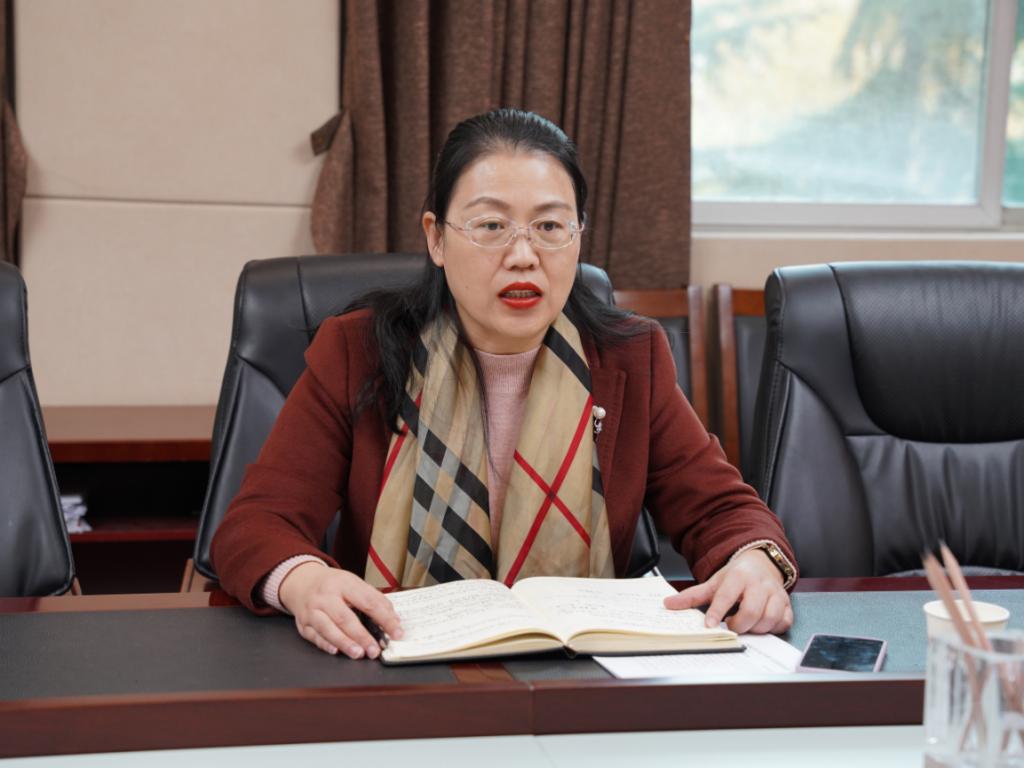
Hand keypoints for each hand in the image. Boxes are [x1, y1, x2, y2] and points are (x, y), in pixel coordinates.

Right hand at [278, 563, 403, 657]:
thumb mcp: (354, 583)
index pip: (368, 602)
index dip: (385, 619)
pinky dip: (325, 644)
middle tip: (375, 650)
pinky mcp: (303, 624)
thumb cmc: (333, 585)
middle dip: (362, 636)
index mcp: (344, 583)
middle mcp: (326, 596)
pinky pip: (314, 636)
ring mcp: (312, 610)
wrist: (302, 581)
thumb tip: (393, 620)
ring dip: (345, 643)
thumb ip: (374, 600)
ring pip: (328, 629)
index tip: (397, 632)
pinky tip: (335, 651)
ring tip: (359, 654)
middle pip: (345, 617)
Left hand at [663, 549, 792, 633]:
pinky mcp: (787, 604)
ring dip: (755, 628)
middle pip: (751, 611)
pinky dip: (772, 628)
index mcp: (738, 576)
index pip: (726, 596)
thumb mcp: (713, 583)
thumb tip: (668, 604)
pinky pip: (783, 622)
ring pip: (769, 619)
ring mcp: (776, 593)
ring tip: (745, 624)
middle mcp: (759, 584)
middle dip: (739, 625)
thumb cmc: (736, 576)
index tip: (709, 625)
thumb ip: (692, 596)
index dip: (717, 612)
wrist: (760, 563)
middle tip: (730, 625)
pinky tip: (761, 624)